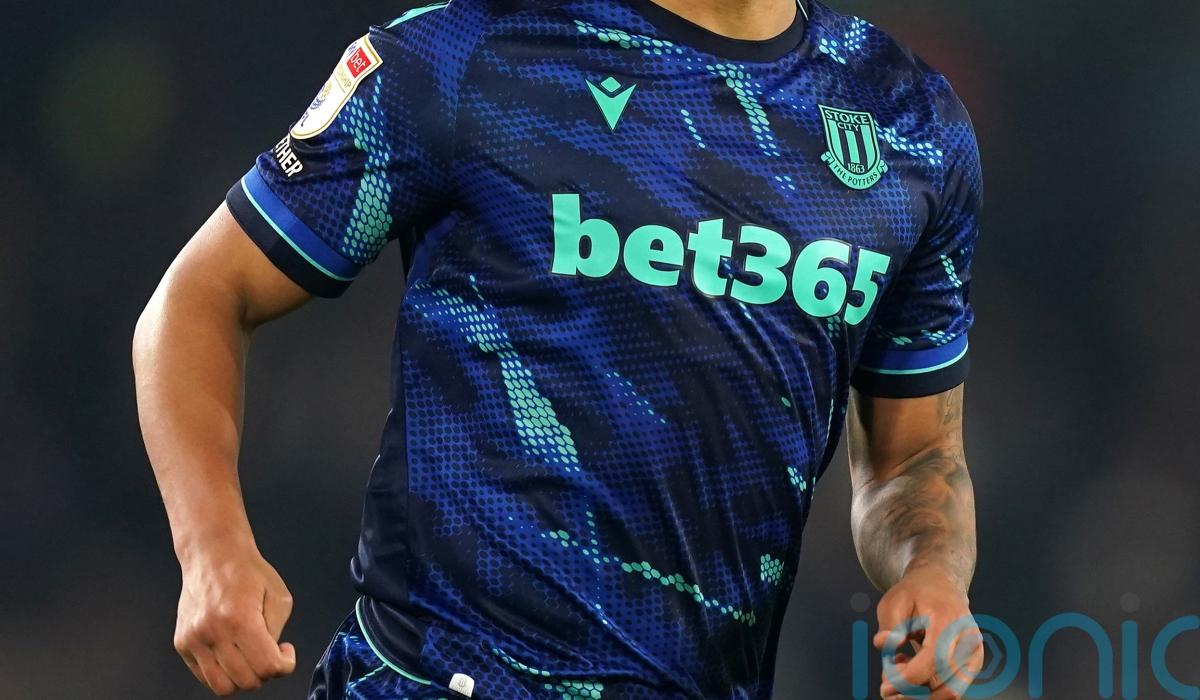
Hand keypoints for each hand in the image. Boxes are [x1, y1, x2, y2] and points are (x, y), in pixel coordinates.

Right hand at [174, 541, 296, 694]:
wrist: (213, 554)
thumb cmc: (248, 572)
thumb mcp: (279, 597)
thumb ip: (276, 633)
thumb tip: (270, 659)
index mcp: (240, 618)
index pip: (267, 666)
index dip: (285, 665)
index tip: (285, 652)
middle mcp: (213, 632)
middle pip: (246, 681)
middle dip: (265, 673)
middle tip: (269, 654)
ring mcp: (193, 640)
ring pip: (222, 687)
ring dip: (243, 679)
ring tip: (250, 657)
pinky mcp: (182, 644)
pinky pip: (205, 677)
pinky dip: (223, 674)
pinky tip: (233, 654)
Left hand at [873, 566, 983, 699]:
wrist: (941, 584)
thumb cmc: (915, 593)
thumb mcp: (893, 600)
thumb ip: (889, 625)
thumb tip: (884, 645)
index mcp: (949, 619)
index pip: (935, 658)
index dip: (910, 678)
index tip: (886, 688)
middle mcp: (968, 640)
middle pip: (947, 684)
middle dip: (913, 692)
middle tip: (886, 685)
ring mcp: (974, 654)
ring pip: (951, 692)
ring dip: (920, 693)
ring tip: (897, 666)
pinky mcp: (971, 665)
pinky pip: (951, 688)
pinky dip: (928, 688)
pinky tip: (908, 665)